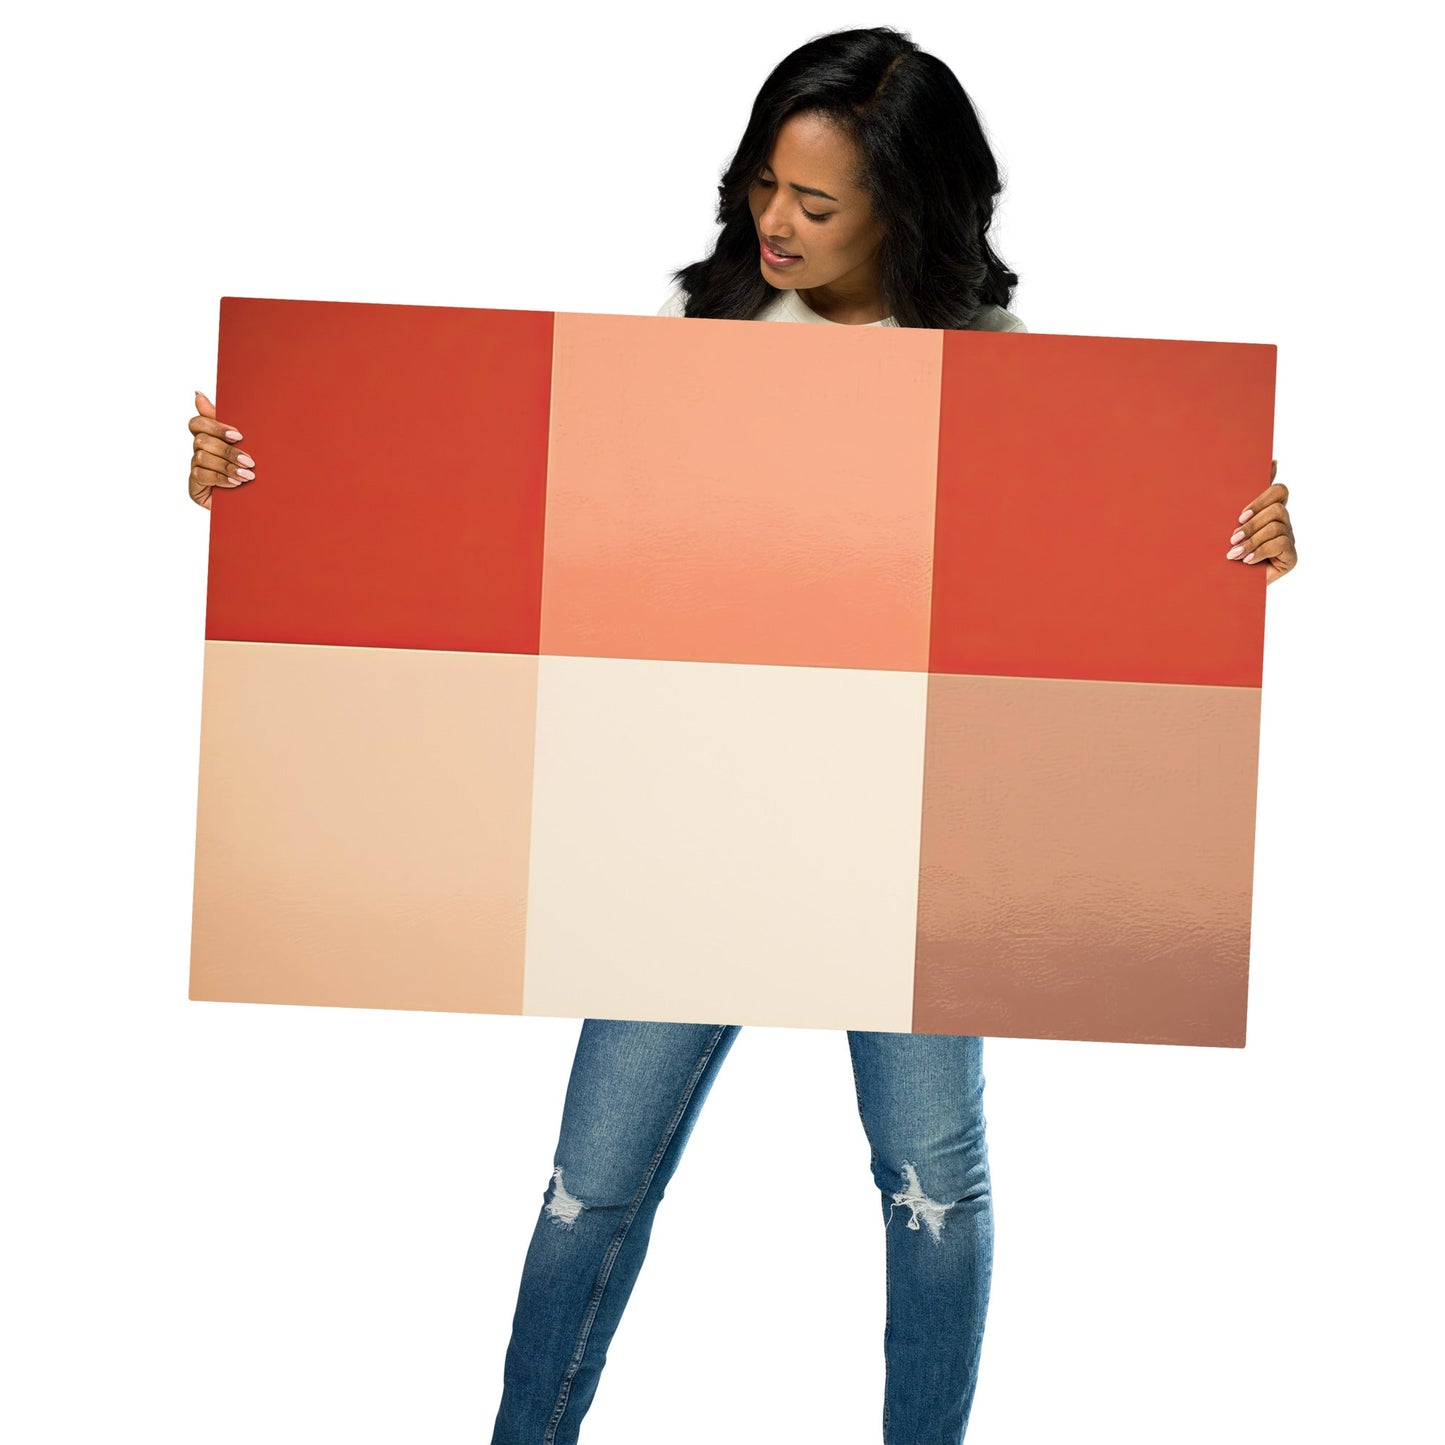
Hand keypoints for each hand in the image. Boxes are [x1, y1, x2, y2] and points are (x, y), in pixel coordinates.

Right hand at [188, 390, 255, 509]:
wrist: (257, 502)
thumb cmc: (250, 469)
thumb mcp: (246, 444)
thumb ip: (226, 421)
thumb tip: (197, 394)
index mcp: (209, 437)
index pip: (197, 423)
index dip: (215, 426)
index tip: (238, 435)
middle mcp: (199, 451)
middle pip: (201, 440)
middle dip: (228, 451)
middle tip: (250, 461)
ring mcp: (195, 468)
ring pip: (202, 457)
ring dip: (227, 466)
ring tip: (248, 476)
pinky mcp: (194, 486)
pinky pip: (201, 476)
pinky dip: (220, 478)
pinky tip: (236, 483)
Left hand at [1226, 458, 1296, 584]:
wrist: (1224, 586)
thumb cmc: (1223, 552)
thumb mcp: (1225, 525)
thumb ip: (1236, 498)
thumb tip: (1261, 464)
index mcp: (1269, 511)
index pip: (1279, 490)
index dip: (1262, 498)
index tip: (1240, 515)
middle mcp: (1282, 522)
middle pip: (1277, 508)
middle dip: (1252, 523)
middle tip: (1232, 537)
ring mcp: (1289, 538)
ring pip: (1276, 526)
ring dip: (1251, 540)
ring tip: (1233, 553)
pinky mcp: (1291, 557)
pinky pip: (1281, 544)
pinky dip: (1260, 551)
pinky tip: (1247, 561)